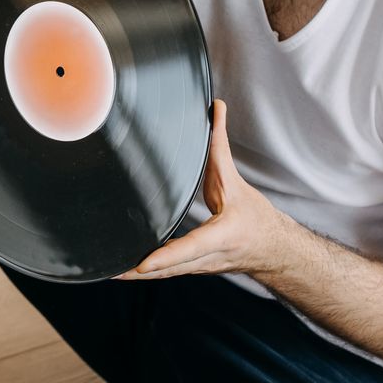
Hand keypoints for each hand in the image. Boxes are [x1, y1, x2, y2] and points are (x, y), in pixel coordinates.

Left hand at [119, 100, 288, 279]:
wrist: (273, 251)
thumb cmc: (256, 218)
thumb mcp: (238, 180)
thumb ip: (222, 144)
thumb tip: (217, 107)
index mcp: (223, 235)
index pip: (193, 246)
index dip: (167, 256)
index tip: (143, 263)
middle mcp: (210, 257)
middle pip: (171, 268)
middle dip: (139, 271)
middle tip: (110, 270)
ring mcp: (200, 268)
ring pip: (165, 275)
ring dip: (136, 275)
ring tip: (108, 272)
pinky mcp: (192, 271)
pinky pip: (166, 273)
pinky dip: (145, 272)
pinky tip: (123, 270)